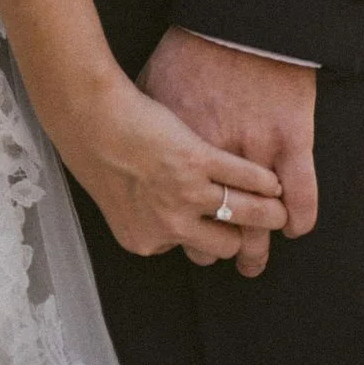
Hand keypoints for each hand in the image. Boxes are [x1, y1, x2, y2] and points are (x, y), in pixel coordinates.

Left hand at [57, 68, 286, 266]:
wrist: (85, 114)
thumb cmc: (92, 150)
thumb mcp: (113, 198)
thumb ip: (143, 218)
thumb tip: (164, 225)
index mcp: (145, 241)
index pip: (190, 250)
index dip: (203, 235)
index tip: (214, 227)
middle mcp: (169, 226)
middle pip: (224, 245)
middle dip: (244, 239)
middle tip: (259, 229)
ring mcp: (187, 193)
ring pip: (245, 215)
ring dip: (268, 214)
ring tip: (279, 208)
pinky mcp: (200, 160)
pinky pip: (244, 178)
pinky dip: (263, 181)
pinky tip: (272, 180)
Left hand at [140, 28, 317, 278]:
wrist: (236, 20)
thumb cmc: (189, 49)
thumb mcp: (154, 89)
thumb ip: (150, 128)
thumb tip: (132, 146)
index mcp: (177, 157)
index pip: (177, 219)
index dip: (182, 231)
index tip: (186, 235)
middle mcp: (213, 166)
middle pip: (215, 235)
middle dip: (219, 250)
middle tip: (225, 257)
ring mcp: (254, 157)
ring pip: (257, 226)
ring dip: (257, 247)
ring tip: (254, 259)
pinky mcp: (291, 142)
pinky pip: (302, 198)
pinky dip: (300, 217)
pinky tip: (294, 225)